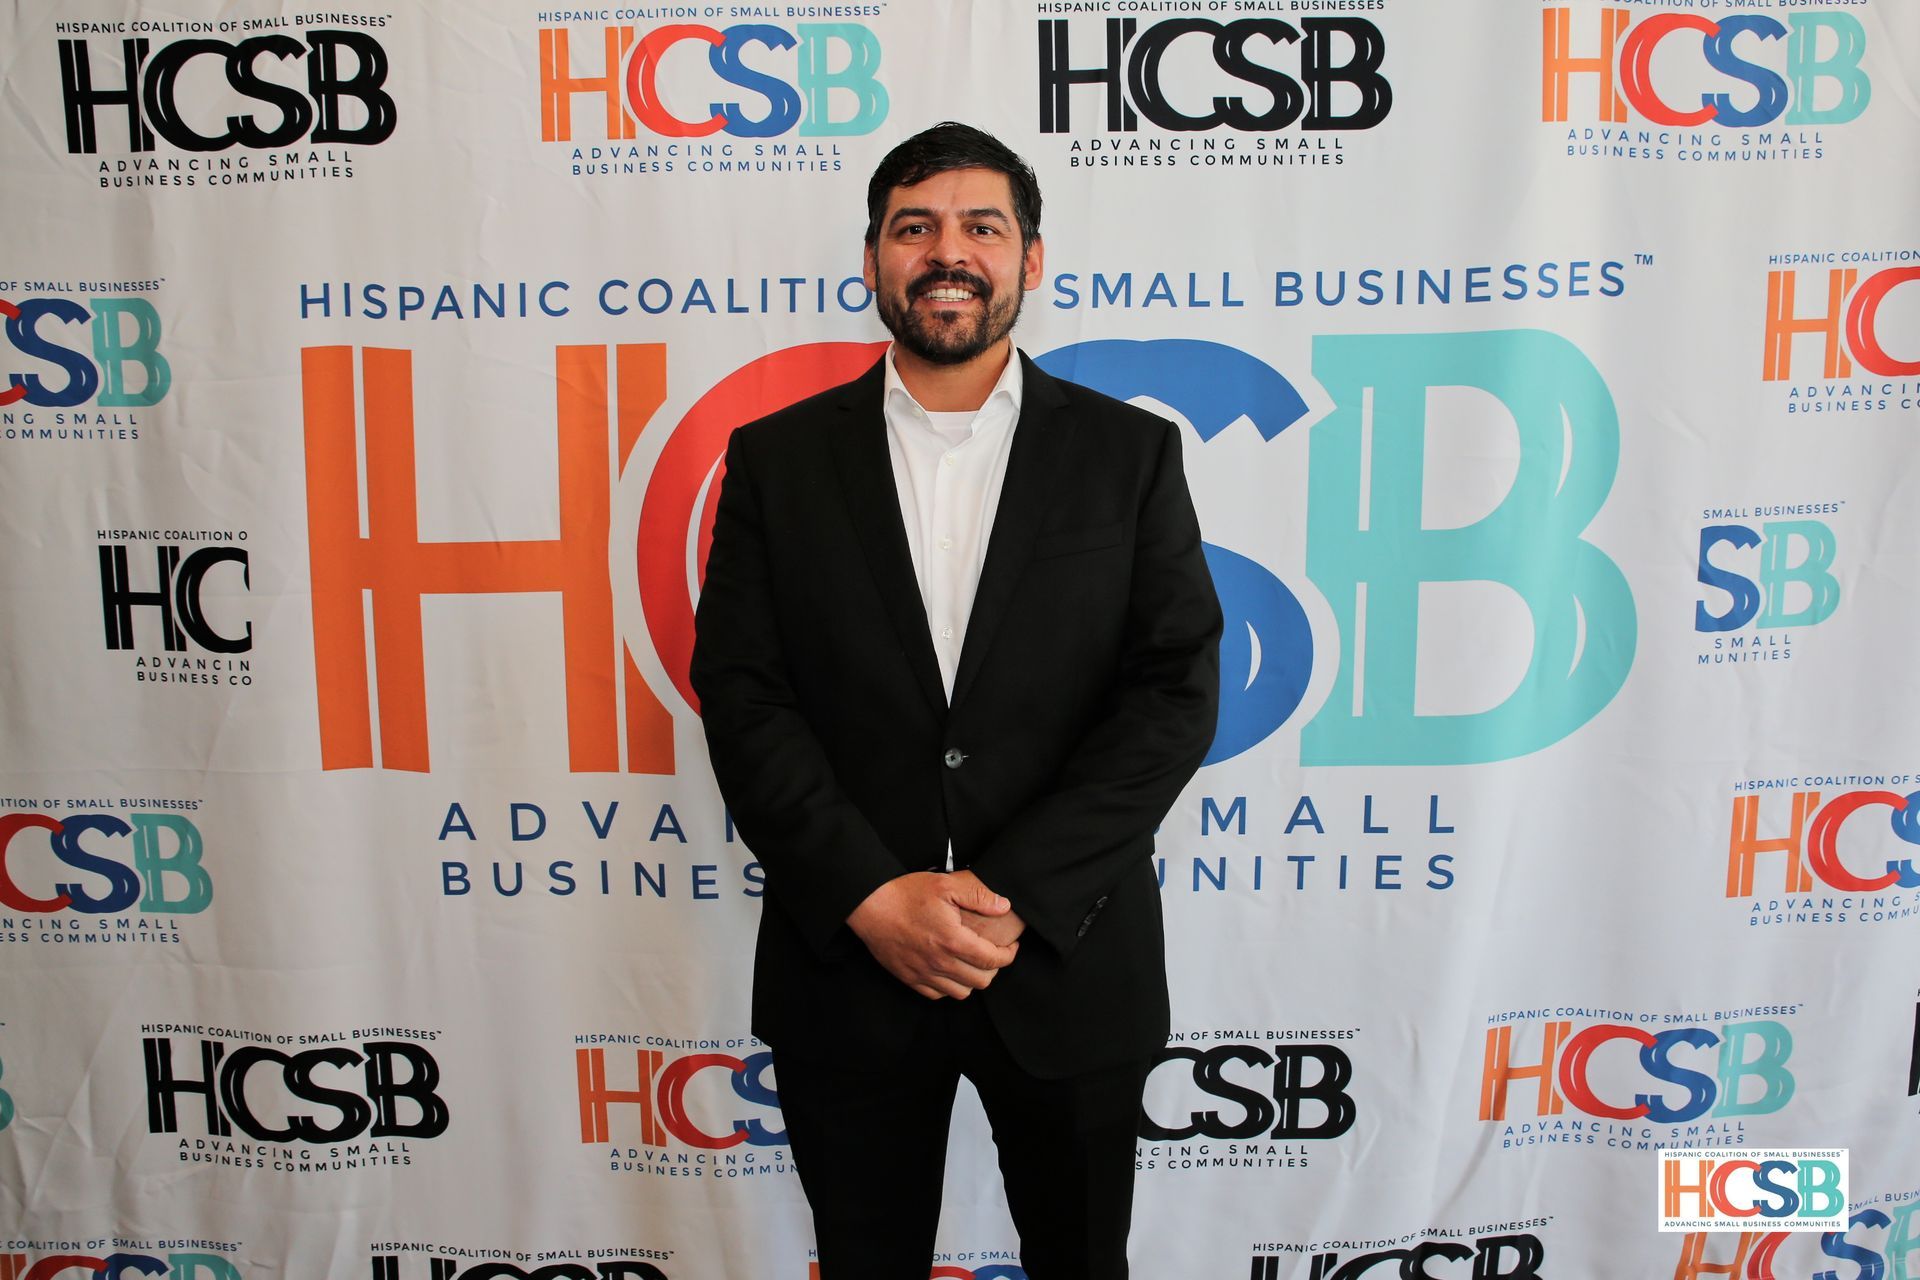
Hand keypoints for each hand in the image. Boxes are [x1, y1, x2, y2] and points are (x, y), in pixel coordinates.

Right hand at [847, 871, 1019, 999]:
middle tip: (993, 953)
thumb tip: (1004, 906)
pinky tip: (949, 970)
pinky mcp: (909, 978)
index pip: (993, 960)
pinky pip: (936, 995)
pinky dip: (948, 986)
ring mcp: (923, 973)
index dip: (1009, 955)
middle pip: (981, 981)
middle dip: (994, 968)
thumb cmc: (906, 893)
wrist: (869, 905)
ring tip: (972, 963)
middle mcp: (940, 962)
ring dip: (972, 980)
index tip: (1011, 946)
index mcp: (953, 941)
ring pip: (961, 992)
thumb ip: (979, 894)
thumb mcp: (946, 884)